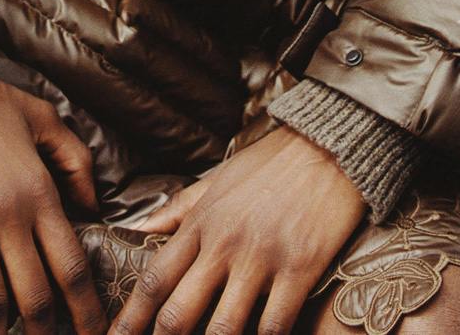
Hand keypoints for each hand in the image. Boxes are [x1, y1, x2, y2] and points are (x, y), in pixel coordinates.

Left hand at [110, 126, 365, 334]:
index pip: (155, 280)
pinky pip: (274, 324)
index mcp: (201, 223)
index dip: (130, 319)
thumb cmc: (271, 164)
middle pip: (178, 314)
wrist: (329, 143)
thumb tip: (137, 228)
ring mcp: (261, 257)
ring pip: (223, 328)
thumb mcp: (217, 179)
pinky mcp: (299, 267)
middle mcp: (224, 244)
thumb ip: (178, 209)